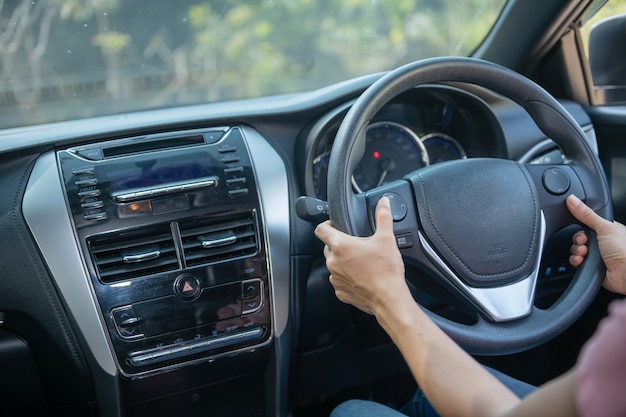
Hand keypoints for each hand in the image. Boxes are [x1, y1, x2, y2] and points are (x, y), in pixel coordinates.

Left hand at [314, 197, 408, 315]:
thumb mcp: (386, 239)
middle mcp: (333, 262)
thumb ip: (383, 217)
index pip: (321, 229)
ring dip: (344, 262)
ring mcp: (335, 278)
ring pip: (334, 265)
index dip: (327, 224)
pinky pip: (340, 281)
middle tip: (356, 245)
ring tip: (361, 263)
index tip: (334, 225)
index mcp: (341, 246)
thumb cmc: (386, 271)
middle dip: (340, 245)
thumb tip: (384, 202)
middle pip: (329, 247)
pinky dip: (348, 278)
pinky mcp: (340, 292)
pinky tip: (362, 277)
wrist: (389, 299)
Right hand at [567, 194, 625, 294]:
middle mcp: (602, 243)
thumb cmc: (624, 250)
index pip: (586, 224)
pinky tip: (582, 260)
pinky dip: (576, 261)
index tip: (579, 226)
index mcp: (607, 231)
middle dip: (578, 240)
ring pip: (576, 249)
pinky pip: (576, 262)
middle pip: (579, 237)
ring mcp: (597, 256)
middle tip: (584, 241)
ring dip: (577, 250)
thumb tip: (572, 200)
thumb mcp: (604, 227)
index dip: (580, 225)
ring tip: (584, 252)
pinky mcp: (591, 267)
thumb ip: (586, 214)